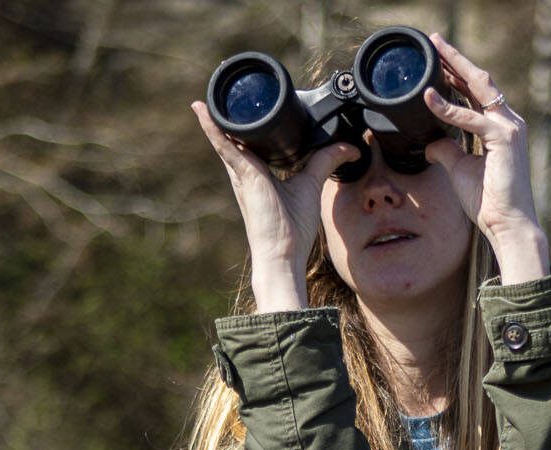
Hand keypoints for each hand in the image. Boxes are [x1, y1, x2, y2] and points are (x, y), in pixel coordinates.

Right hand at [192, 101, 361, 310]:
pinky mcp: (243, 174)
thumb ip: (326, 162)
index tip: (249, 108)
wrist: (282, 254)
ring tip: (206, 95)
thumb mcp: (311, 185)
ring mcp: (241, 172)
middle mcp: (245, 171)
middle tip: (225, 94)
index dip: (249, 126)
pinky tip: (202, 110)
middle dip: (229, 118)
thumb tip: (349, 149)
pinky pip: (224, 145)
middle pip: (235, 137)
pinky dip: (213, 128)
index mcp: (258, 173)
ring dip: (215, 117)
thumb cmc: (292, 228)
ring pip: (226, 137)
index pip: (250, 143)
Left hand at [421, 33, 549, 283]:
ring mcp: (509, 127)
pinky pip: (471, 118)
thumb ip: (448, 151)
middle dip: (456, 59)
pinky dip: (449, 108)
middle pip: (479, 81)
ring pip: (479, 88)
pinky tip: (429, 98)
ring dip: (455, 68)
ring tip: (434, 54)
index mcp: (501, 127)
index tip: (438, 60)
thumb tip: (432, 142)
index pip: (477, 92)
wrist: (509, 224)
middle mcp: (509, 121)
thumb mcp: (461, 170)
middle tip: (435, 40)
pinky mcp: (504, 139)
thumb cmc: (489, 201)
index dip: (457, 74)